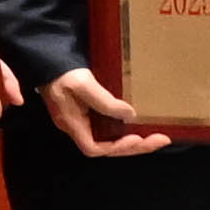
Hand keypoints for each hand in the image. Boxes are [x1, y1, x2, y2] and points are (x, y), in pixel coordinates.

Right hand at [41, 62, 166, 157]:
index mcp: (72, 124)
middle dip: (135, 146)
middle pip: (107, 147)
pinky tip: (137, 125)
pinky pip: (107, 128)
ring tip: (156, 137)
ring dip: (133, 141)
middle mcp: (77, 127)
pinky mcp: (86, 113)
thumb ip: (105, 101)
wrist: (48, 61)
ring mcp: (81, 121)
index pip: (94, 148)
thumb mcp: (83, 84)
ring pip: (109, 139)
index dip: (116, 147)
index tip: (136, 138)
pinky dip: (124, 130)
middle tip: (161, 139)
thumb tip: (130, 115)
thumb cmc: (62, 73)